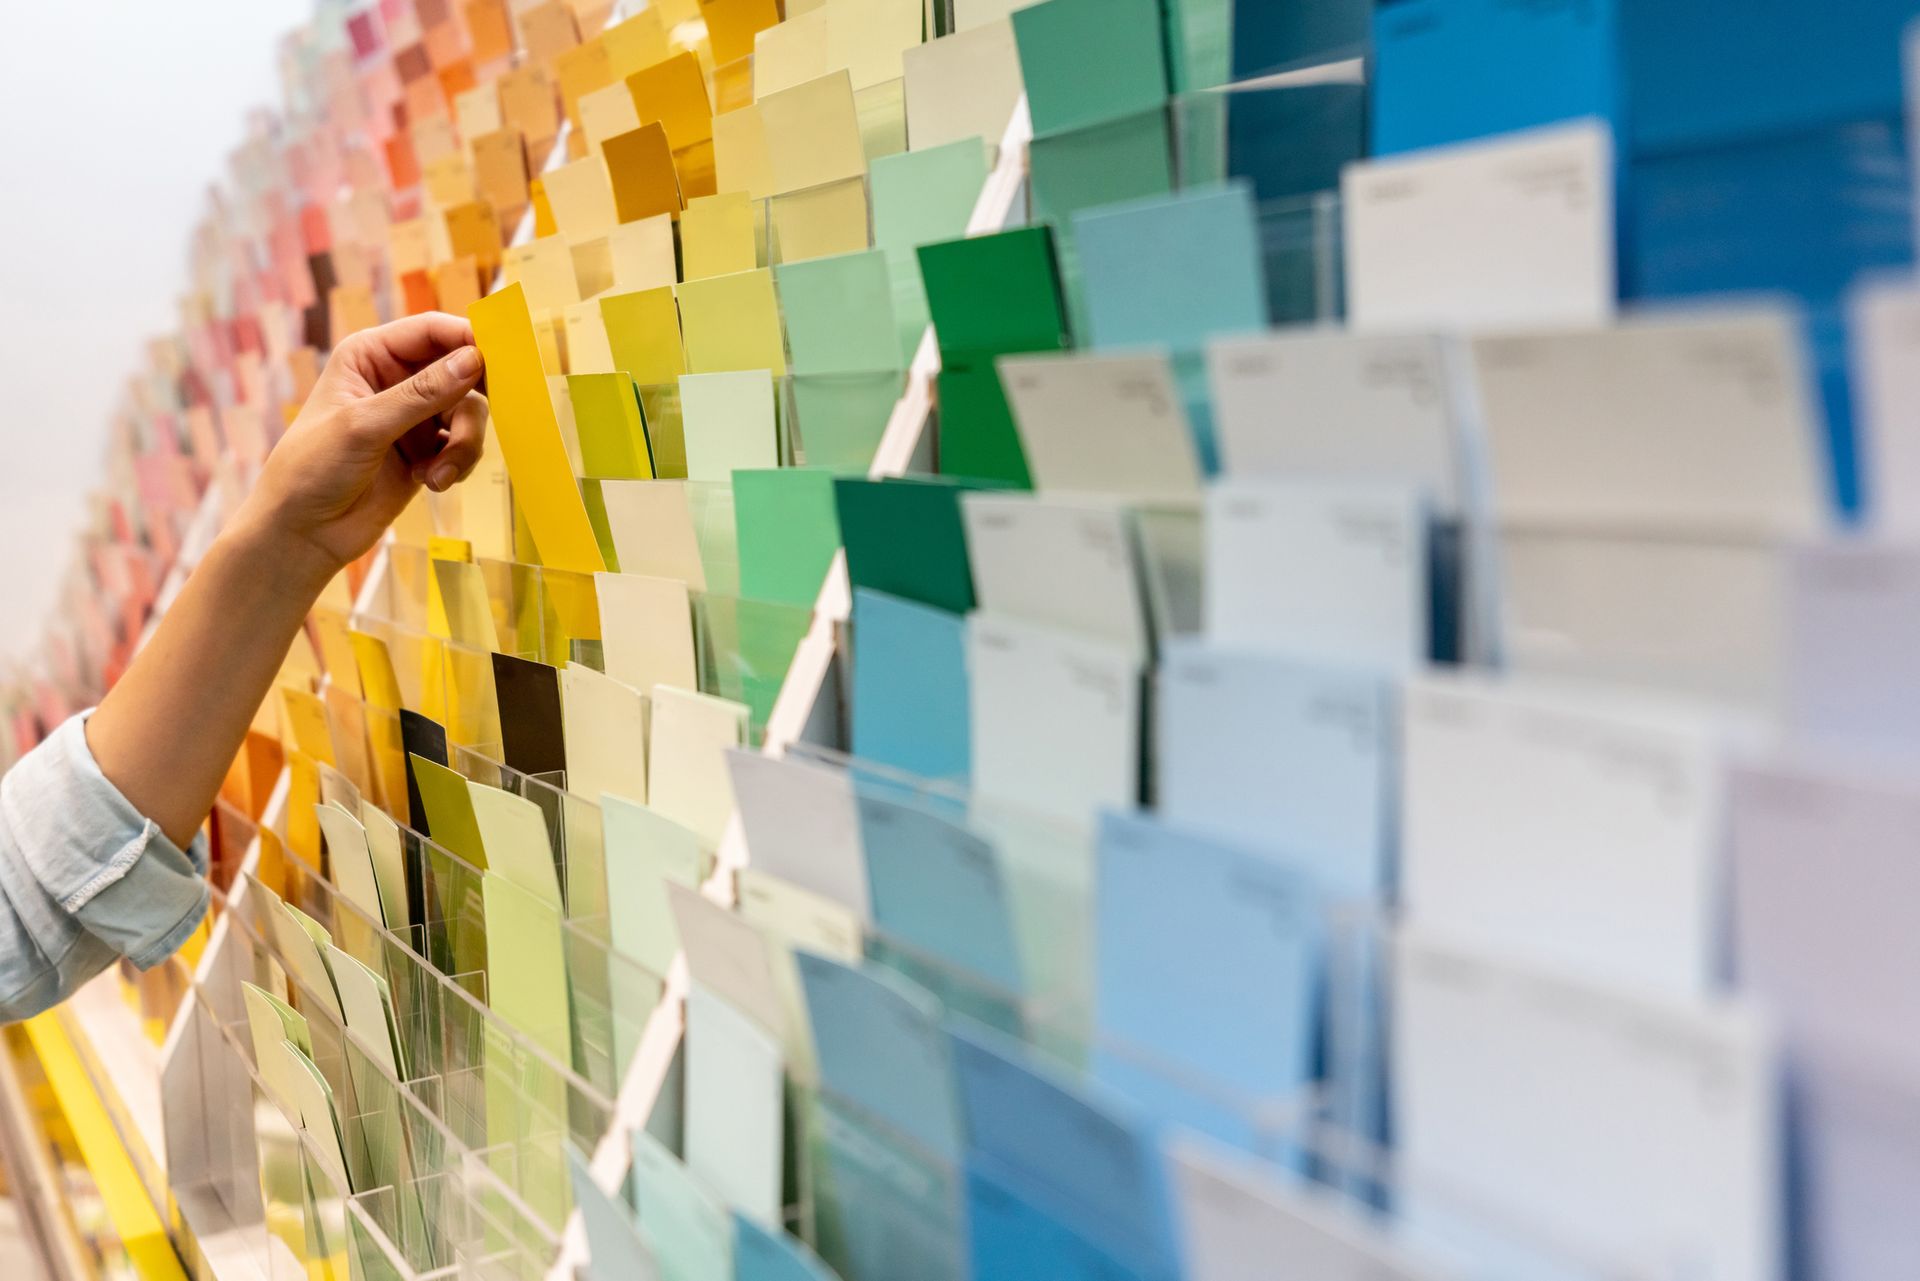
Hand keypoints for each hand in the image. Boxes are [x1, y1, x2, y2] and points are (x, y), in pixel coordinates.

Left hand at [234, 312, 488, 583]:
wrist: (303, 533)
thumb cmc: (312, 468)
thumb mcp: (365, 425)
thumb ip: (422, 394)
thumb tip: (474, 360)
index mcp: (371, 355)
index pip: (432, 331)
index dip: (469, 339)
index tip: (503, 360)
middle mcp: (396, 379)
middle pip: (461, 372)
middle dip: (470, 404)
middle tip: (477, 425)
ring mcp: (413, 417)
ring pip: (468, 414)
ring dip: (463, 445)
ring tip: (439, 474)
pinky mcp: (426, 451)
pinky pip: (464, 446)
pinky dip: (457, 465)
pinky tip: (430, 482)